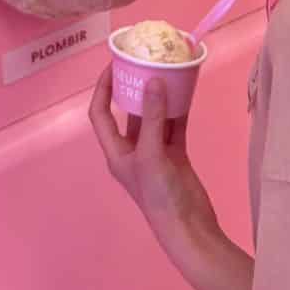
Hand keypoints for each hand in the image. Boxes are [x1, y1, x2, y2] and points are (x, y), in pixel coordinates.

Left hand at [89, 66, 221, 271]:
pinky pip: (174, 124)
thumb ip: (152, 118)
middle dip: (134, 87)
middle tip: (145, 62)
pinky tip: (186, 90)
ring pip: (154, 116)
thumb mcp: (151, 155)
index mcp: (116, 152)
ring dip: (159, 96)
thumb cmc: (159, 196)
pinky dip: (179, 108)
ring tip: (166, 70)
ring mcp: (155, 152)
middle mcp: (133, 149)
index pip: (100, 114)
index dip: (102, 89)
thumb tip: (154, 80)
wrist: (189, 226)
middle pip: (128, 111)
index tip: (113, 64)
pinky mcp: (176, 154)